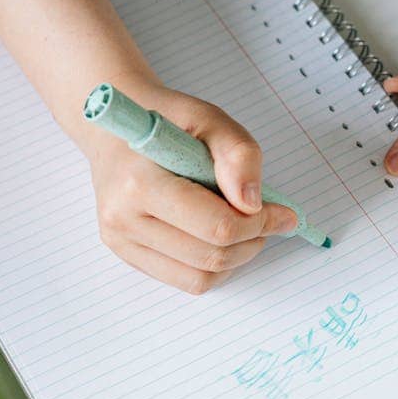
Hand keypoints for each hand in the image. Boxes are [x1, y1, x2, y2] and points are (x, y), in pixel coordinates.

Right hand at [85, 85, 297, 293]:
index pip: (215, 226)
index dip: (260, 223)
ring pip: (200, 277)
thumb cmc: (166, 120)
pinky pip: (184, 280)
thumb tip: (253, 204)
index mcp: (140, 183)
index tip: (283, 212)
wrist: (115, 131)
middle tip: (267, 219)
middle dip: (252, 241)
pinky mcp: (126, 254)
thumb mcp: (209, 118)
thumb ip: (238, 155)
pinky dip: (214, 266)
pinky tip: (219, 238)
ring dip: (236, 258)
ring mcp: (121, 241)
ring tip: (244, 228)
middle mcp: (123, 218)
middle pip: (210, 256)